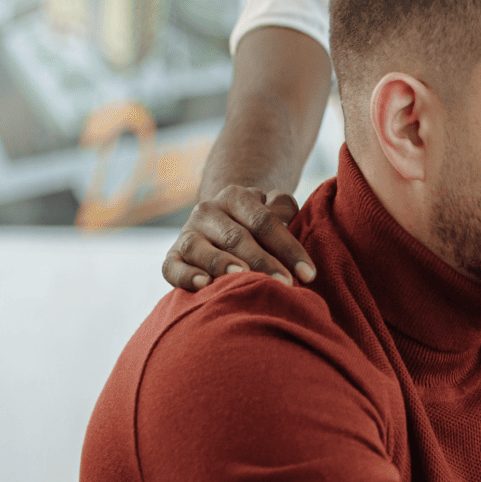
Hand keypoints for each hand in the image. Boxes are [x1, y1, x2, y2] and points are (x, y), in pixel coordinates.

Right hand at [162, 185, 315, 290]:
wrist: (219, 225)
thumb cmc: (257, 225)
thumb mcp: (272, 210)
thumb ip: (282, 209)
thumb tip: (286, 213)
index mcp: (236, 197)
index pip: (265, 221)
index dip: (289, 248)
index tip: (309, 274)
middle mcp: (208, 211)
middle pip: (237, 237)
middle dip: (263, 262)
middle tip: (285, 283)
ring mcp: (187, 233)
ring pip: (200, 248)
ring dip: (222, 264)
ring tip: (242, 277)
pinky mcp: (171, 256)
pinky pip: (172, 267)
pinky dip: (185, 276)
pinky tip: (203, 284)